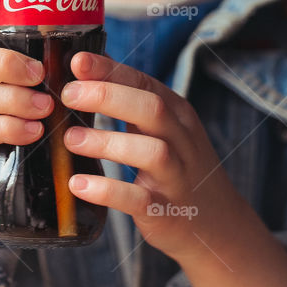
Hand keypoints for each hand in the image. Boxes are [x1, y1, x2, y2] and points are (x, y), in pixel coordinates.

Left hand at [62, 50, 240, 262]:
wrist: (218, 225)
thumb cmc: (178, 167)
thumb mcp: (164, 129)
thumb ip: (130, 101)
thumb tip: (85, 67)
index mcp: (178, 115)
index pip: (145, 83)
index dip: (111, 70)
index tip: (77, 61)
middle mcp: (182, 142)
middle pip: (152, 109)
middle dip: (108, 96)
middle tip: (68, 95)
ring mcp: (177, 178)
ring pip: (151, 152)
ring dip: (107, 142)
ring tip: (71, 139)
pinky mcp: (166, 212)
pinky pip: (138, 199)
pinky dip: (107, 190)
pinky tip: (78, 184)